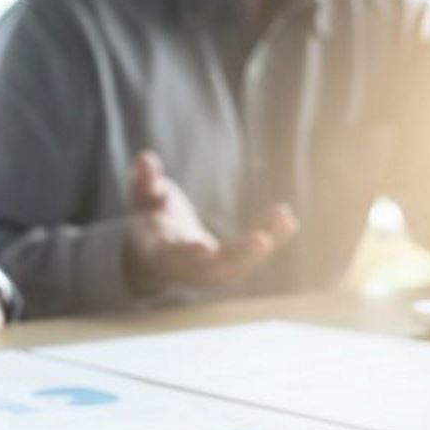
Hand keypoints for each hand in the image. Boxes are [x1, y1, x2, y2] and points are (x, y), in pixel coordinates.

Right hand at [124, 151, 297, 294]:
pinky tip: (289, 220)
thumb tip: (145, 158)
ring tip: (285, 216)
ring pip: (237, 266)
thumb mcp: (140, 198)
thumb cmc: (147, 219)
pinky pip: (251, 258)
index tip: (205, 248)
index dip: (187, 252)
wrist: (154, 255)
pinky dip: (271, 241)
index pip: (173, 255)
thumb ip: (144, 181)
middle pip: (212, 269)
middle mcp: (185, 268)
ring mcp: (207, 272)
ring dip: (263, 244)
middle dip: (238, 256)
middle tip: (263, 240)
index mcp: (159, 251)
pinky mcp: (226, 267)